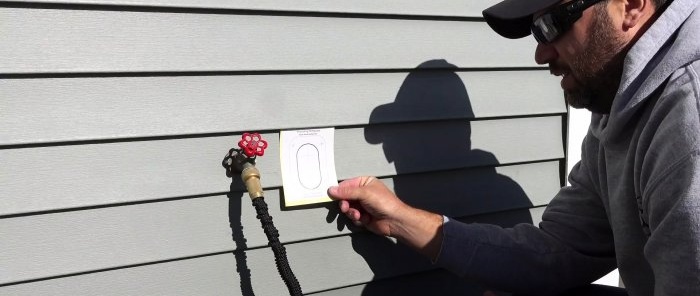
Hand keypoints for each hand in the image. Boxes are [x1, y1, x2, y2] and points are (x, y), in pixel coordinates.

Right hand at [328, 176, 443, 258]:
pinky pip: (353, 217)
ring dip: (351, 213)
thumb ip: (347, 192)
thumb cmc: (383, 202)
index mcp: (364, 183)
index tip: (332, 196)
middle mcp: (363, 193)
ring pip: (348, 208)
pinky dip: (357, 219)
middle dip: (345, 204)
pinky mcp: (363, 216)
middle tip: (346, 208)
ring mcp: (363, 205)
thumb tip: (331, 190)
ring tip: (358, 215)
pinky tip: (365, 219)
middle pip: (345, 198)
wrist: (394, 220)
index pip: (346, 185)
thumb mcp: (364, 193)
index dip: (339, 191)